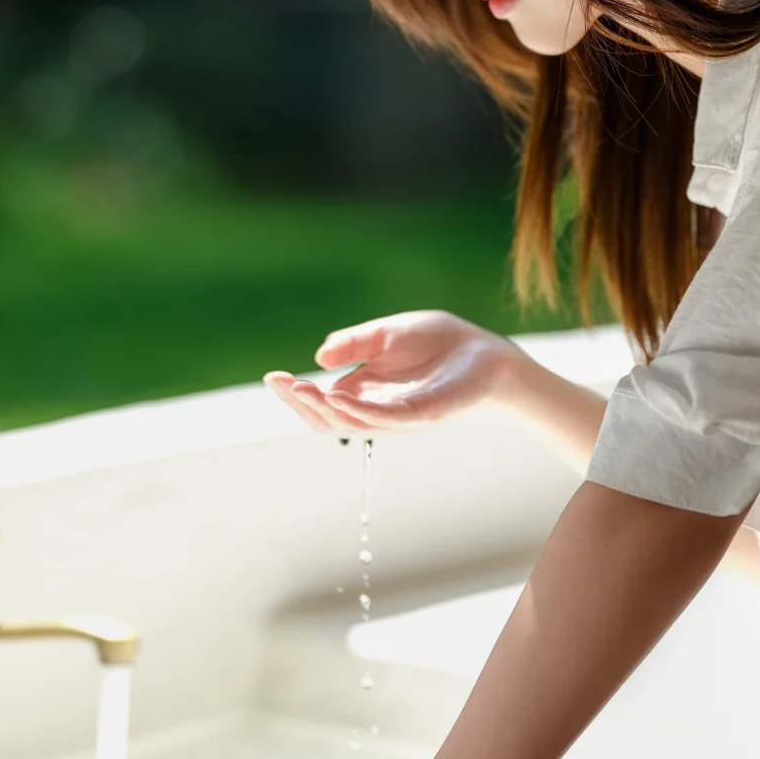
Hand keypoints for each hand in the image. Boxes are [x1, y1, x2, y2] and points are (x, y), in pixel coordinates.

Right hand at [263, 309, 521, 434]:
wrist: (486, 352)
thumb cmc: (441, 342)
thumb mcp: (385, 334)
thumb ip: (353, 344)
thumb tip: (319, 357)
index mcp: (366, 393)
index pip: (323, 404)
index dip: (296, 394)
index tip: (274, 376)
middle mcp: (378, 411)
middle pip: (329, 420)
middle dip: (300, 404)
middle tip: (280, 383)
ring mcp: (398, 417)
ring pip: (351, 423)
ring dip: (321, 408)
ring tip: (300, 388)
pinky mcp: (421, 413)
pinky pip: (383, 418)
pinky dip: (357, 410)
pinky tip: (335, 395)